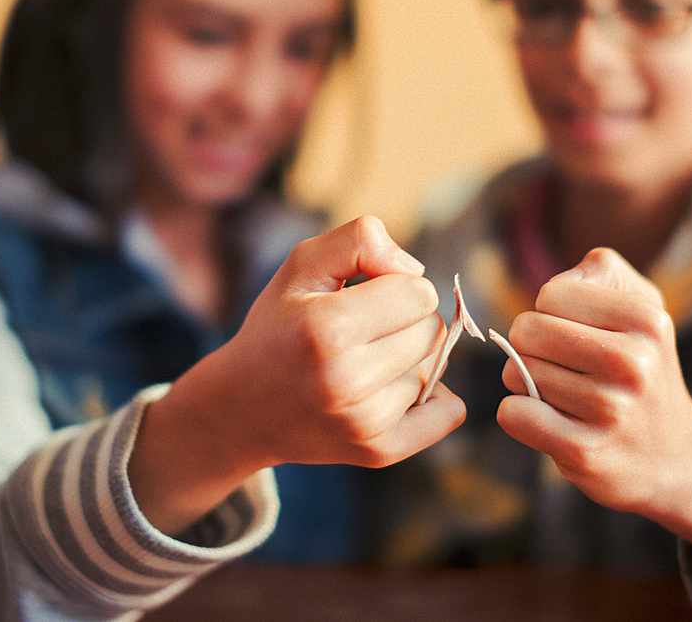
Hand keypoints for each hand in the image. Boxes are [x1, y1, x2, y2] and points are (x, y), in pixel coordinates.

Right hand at [129, 216, 465, 533]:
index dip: (397, 286)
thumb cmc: (280, 325)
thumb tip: (416, 270)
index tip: (366, 297)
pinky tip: (392, 389)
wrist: (242, 407)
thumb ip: (360, 240)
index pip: (420, 292)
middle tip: (363, 332)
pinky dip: (434, 399)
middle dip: (406, 322)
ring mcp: (364, 423)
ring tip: (363, 364)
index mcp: (326, 329)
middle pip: (432, 331)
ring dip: (409, 361)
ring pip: (436, 369)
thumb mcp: (304, 264)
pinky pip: (449, 413)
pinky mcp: (379, 451)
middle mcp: (346, 381)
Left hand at [496, 248, 691, 574]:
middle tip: (562, 367)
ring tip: (567, 396)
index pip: (550, 294)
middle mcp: (633, 362)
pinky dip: (518, 415)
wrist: (674, 456)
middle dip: (531, 347)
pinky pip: (513, 414)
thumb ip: (601, 271)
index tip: (575, 334)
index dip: (551, 312)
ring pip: (515, 373)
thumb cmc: (640, 367)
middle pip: (526, 331)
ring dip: (528, 384)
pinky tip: (550, 421)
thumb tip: (556, 289)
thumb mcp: (641, 306)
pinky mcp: (585, 453)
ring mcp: (610, 411)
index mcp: (646, 319)